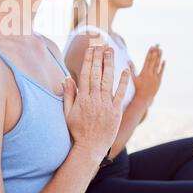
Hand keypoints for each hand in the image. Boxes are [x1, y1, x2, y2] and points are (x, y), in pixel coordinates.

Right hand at [62, 45, 129, 160]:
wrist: (90, 148)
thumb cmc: (77, 130)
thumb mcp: (68, 113)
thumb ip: (68, 95)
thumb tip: (66, 79)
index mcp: (82, 98)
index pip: (85, 74)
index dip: (88, 60)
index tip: (90, 49)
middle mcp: (94, 99)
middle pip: (97, 74)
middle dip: (99, 57)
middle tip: (101, 44)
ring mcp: (106, 105)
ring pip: (108, 80)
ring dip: (109, 64)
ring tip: (110, 51)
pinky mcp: (116, 111)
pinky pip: (120, 94)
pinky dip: (123, 82)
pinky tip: (125, 70)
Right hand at [129, 44, 165, 106]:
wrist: (144, 97)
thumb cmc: (137, 88)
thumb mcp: (133, 78)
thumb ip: (131, 69)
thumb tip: (128, 61)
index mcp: (144, 71)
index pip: (147, 60)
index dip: (149, 53)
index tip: (151, 46)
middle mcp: (150, 73)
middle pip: (153, 60)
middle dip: (155, 52)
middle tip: (157, 45)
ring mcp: (155, 76)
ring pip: (158, 64)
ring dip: (159, 57)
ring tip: (161, 49)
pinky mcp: (159, 80)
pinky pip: (161, 71)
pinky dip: (162, 66)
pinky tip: (164, 60)